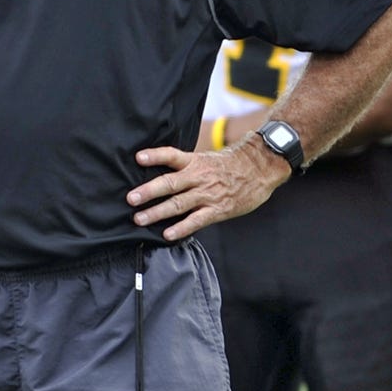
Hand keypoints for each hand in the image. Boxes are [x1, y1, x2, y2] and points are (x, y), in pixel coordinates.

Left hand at [128, 139, 288, 240]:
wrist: (260, 169)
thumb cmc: (231, 165)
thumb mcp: (208, 158)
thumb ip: (187, 167)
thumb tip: (162, 173)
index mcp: (195, 161)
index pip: (171, 155)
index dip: (155, 156)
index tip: (138, 157)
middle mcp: (199, 177)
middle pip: (170, 183)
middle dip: (148, 192)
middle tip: (130, 198)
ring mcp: (207, 194)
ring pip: (178, 204)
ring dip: (157, 212)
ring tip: (138, 219)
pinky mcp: (217, 210)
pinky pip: (196, 220)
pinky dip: (180, 228)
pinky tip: (167, 235)